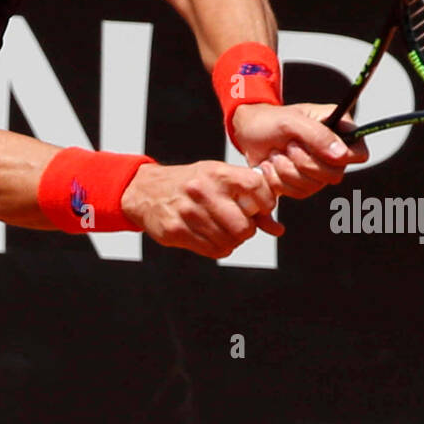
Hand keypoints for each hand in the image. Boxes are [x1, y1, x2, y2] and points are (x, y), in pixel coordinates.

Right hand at [121, 160, 285, 258]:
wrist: (147, 190)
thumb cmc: (192, 184)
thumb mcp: (219, 180)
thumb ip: (249, 198)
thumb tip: (276, 229)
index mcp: (216, 172)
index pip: (256, 186)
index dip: (266, 202)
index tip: (260, 208)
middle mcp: (202, 190)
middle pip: (243, 227)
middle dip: (246, 230)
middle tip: (239, 225)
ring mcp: (187, 212)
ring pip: (229, 243)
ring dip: (232, 241)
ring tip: (223, 230)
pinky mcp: (176, 231)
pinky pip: (212, 251)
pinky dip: (218, 248)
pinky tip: (211, 237)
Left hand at [230, 102, 369, 198]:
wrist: (248, 132)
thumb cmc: (270, 120)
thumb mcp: (291, 121)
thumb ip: (318, 135)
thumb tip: (342, 155)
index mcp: (337, 129)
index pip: (359, 153)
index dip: (342, 157)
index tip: (318, 149)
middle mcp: (332, 152)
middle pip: (335, 174)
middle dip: (305, 163)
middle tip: (289, 146)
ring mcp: (317, 170)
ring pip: (315, 186)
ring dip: (288, 171)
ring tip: (275, 154)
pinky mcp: (301, 184)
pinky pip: (299, 193)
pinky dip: (280, 181)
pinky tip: (270, 165)